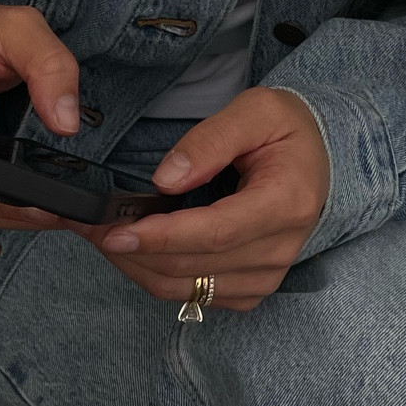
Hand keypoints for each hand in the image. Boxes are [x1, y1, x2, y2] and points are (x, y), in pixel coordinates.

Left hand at [96, 88, 328, 310]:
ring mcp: (265, 278)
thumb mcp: (256, 110)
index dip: (162, 237)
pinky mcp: (249, 291)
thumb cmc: (287, 132)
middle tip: (87, 226)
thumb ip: (210, 140)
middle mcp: (278, 250)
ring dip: (135, 267)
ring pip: (184, 288)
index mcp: (285, 204)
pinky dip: (152, 275)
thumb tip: (166, 180)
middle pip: (193, 266)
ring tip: (99, 236)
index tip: (116, 231)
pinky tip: (131, 250)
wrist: (318, 164)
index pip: (215, 233)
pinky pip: (190, 295)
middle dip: (133, 251)